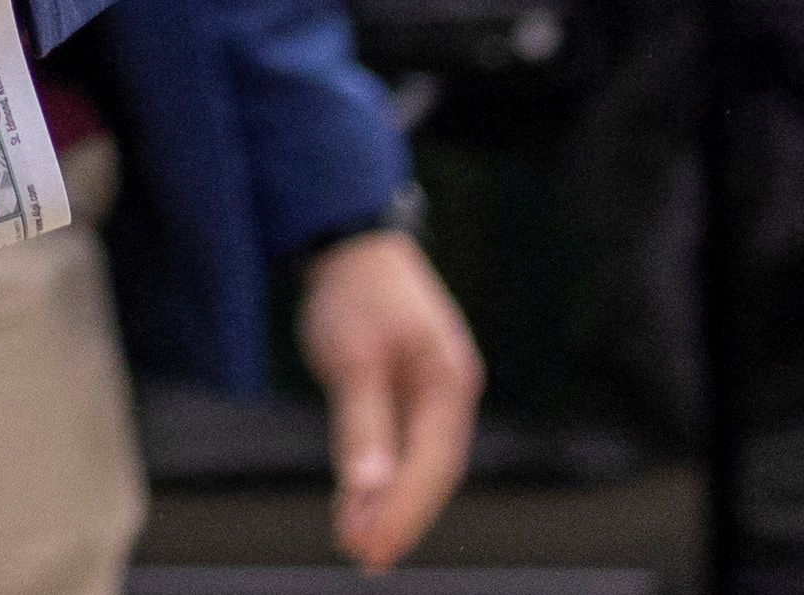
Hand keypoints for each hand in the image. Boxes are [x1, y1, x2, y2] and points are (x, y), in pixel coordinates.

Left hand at [298, 220, 481, 570]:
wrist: (352, 245)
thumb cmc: (353, 294)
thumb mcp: (351, 355)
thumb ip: (363, 422)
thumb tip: (369, 487)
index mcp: (448, 382)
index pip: (433, 464)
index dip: (403, 511)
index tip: (370, 547)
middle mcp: (452, 394)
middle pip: (434, 472)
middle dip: (401, 518)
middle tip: (364, 559)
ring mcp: (437, 394)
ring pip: (422, 465)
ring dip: (393, 505)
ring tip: (359, 545)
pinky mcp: (414, 393)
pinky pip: (408, 447)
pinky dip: (387, 478)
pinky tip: (364, 506)